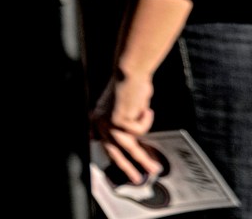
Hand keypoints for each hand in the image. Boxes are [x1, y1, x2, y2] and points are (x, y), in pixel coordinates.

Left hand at [90, 68, 158, 182]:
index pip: (101, 142)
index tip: (118, 167)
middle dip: (127, 167)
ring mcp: (107, 122)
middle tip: (136, 178)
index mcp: (97, 119)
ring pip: (128, 147)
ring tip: (154, 168)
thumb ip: (123, 121)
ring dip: (142, 159)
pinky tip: (146, 109)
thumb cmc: (130, 87)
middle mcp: (99, 122)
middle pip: (113, 151)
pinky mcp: (118, 121)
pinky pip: (140, 130)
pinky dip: (147, 120)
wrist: (129, 73)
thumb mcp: (123, 107)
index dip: (110, 157)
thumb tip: (131, 137)